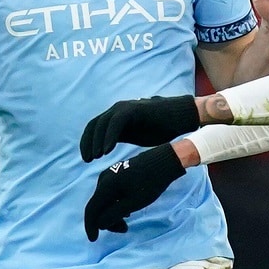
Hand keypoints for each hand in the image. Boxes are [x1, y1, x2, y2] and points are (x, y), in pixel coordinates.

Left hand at [80, 95, 200, 161]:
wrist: (180, 118)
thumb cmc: (160, 128)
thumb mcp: (135, 135)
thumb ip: (122, 137)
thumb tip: (110, 150)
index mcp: (116, 116)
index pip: (94, 128)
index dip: (87, 143)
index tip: (87, 159)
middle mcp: (117, 110)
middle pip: (93, 125)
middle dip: (88, 143)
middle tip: (88, 160)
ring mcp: (124, 108)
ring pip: (101, 124)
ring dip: (96, 141)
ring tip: (96, 157)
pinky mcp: (133, 110)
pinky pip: (115, 123)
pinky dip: (109, 137)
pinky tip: (107, 151)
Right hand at [85, 143, 185, 240]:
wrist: (165, 161)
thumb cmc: (152, 183)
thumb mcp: (134, 203)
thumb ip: (114, 215)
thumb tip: (99, 224)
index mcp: (106, 185)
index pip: (91, 210)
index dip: (91, 226)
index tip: (94, 240)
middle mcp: (104, 179)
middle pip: (98, 206)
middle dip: (107, 221)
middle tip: (124, 229)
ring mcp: (110, 176)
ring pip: (105, 201)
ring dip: (112, 214)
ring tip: (127, 222)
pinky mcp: (117, 175)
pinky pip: (111, 194)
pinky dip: (116, 205)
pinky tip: (127, 211)